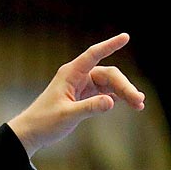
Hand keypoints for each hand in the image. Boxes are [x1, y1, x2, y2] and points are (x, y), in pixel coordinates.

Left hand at [6, 34, 144, 155]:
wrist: (31, 133)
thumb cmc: (44, 122)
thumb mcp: (67, 116)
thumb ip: (88, 108)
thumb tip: (111, 102)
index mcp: (71, 74)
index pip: (93, 55)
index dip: (109, 45)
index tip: (125, 37)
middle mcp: (79, 76)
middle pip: (108, 75)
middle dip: (125, 86)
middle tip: (138, 101)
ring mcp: (83, 86)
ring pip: (110, 84)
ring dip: (124, 93)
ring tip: (139, 106)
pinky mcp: (86, 96)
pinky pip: (106, 93)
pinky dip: (118, 98)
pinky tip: (130, 104)